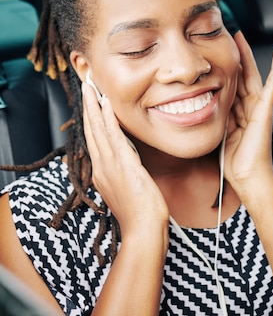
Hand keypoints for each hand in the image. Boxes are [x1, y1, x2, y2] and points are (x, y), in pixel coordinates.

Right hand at [82, 83, 168, 240]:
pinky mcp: (123, 165)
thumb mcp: (128, 191)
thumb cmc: (140, 216)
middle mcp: (101, 167)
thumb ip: (124, 174)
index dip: (91, 119)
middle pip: (90, 130)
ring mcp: (110, 166)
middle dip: (88, 106)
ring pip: (97, 129)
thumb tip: (128, 163)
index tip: (91, 102)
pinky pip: (113, 136)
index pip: (94, 140)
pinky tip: (106, 103)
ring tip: (90, 85)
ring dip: (94, 105)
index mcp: (101, 174)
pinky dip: (108, 118)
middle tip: (86, 84)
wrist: (143, 231)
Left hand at [224, 32, 272, 194]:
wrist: (249, 179)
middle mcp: (250, 108)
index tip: (220, 49)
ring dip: (249, 56)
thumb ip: (217, 119)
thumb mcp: (220, 134)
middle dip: (238, 55)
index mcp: (239, 113)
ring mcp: (259, 109)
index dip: (228, 67)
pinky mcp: (265, 113)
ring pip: (253, 77)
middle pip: (243, 76)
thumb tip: (201, 107)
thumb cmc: (236, 163)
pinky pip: (271, 88)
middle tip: (233, 33)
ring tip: (243, 36)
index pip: (233, 84)